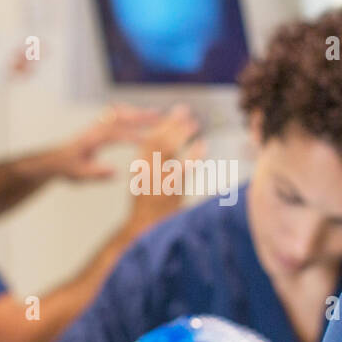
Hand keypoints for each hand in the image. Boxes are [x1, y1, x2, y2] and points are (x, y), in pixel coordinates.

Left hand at [47, 104, 162, 181]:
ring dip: (138, 113)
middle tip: (160, 117)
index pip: (116, 134)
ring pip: (121, 113)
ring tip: (157, 114)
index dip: (133, 136)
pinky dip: (131, 112)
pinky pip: (117, 114)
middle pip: (121, 118)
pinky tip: (142, 115)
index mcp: (92, 139)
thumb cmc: (68, 167)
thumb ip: (96, 173)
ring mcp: (98, 125)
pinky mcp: (100, 125)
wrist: (56, 159)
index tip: (149, 139)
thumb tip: (115, 172)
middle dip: (141, 117)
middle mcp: (96, 128)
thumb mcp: (80, 174)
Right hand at [125, 104, 203, 233]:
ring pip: (167, 149)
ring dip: (181, 134)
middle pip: (157, 140)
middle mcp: (144, 171)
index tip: (174, 112)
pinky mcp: (169, 191)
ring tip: (194, 124)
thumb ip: (154, 162)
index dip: (162, 124)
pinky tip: (203, 145)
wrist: (147, 230)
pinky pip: (182, 168)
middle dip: (172, 123)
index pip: (149, 139)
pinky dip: (193, 155)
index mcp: (138, 168)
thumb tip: (169, 142)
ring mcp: (156, 180)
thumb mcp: (146, 180)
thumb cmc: (150, 206)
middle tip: (186, 112)